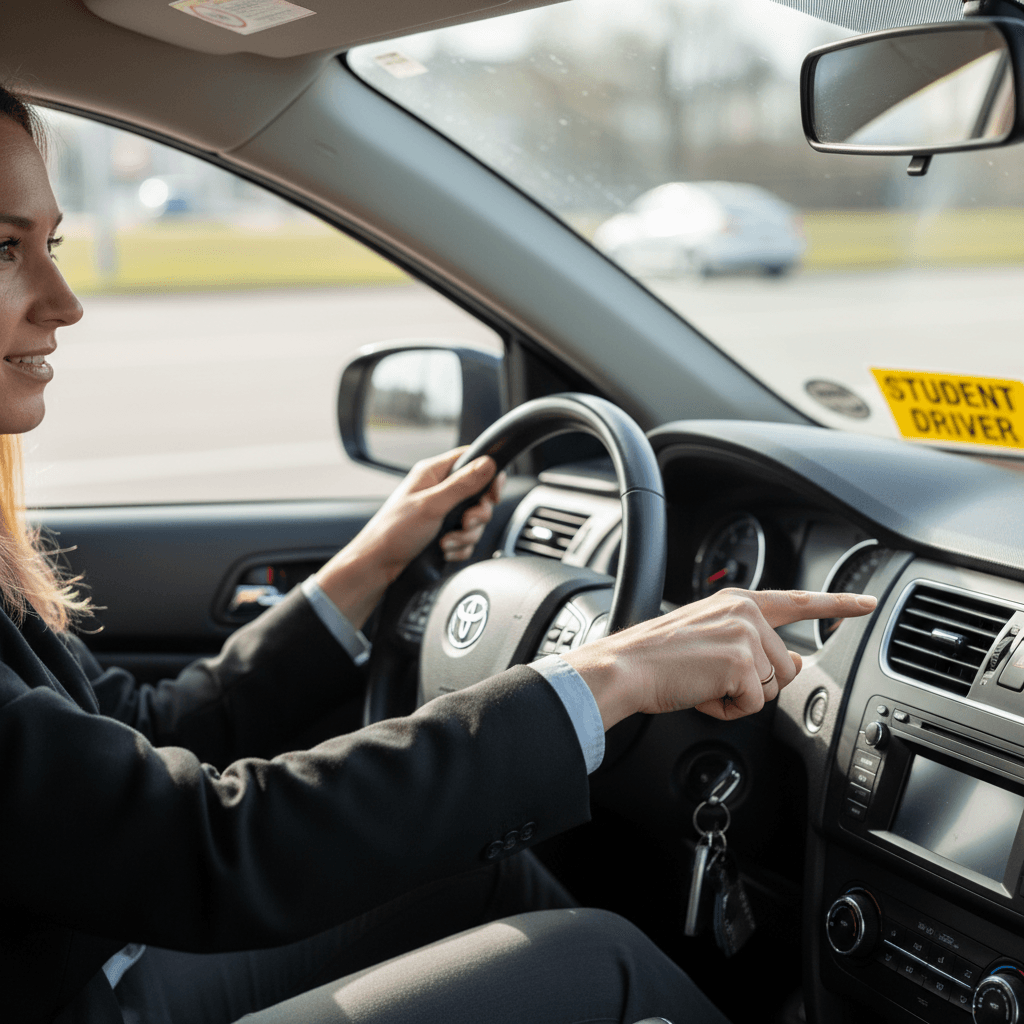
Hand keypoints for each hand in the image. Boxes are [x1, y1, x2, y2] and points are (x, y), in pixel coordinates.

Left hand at [316, 449, 502, 627]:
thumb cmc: (393, 532)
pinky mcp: (444, 533)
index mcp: (433, 473)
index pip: (471, 460)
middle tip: (465, 523)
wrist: (378, 567)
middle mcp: (439, 490)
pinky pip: (466, 538)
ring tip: (445, 542)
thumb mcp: (431, 505)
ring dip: (465, 535)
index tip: (492, 495)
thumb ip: (462, 485)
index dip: (488, 475)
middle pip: (479, 495)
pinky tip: (443, 550)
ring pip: (475, 520)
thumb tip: (488, 463)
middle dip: (477, 514)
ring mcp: (442, 513)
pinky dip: (459, 547)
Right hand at [562, 588, 877, 729]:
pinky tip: (701, 694)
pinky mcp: (741, 662)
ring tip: (701, 684)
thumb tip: (794, 667)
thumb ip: (752, 647)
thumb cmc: (657, 659)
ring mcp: (746, 635)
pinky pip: (753, 705)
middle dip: (752, 684)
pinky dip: (728, 710)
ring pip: (771, 688)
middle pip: (784, 667)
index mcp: (738, 602)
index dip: (838, 604)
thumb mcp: (710, 642)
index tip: (868, 603)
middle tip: (708, 678)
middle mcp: (746, 612)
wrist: (626, 667)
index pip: (799, 602)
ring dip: (738, 698)